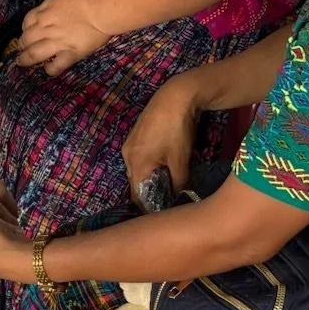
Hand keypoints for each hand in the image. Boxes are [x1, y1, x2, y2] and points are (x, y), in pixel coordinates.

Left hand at [16, 0, 111, 74]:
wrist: (101, 7)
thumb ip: (53, 4)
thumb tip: (52, 10)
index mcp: (44, 11)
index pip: (27, 21)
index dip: (25, 28)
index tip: (27, 31)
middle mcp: (46, 28)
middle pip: (26, 39)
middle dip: (21, 45)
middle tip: (21, 48)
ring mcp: (57, 42)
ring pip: (34, 54)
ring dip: (25, 59)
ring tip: (22, 62)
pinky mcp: (70, 53)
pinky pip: (55, 66)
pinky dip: (49, 69)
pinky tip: (48, 68)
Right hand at [124, 76, 201, 203]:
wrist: (176, 96)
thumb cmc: (177, 130)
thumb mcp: (180, 160)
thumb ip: (179, 183)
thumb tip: (181, 198)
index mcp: (136, 165)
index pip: (138, 196)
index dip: (149, 207)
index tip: (163, 213)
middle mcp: (127, 156)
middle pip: (136, 183)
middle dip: (150, 193)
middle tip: (168, 200)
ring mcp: (130, 144)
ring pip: (138, 170)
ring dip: (151, 178)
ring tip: (168, 183)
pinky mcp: (136, 135)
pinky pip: (140, 158)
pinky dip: (150, 166)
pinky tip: (164, 164)